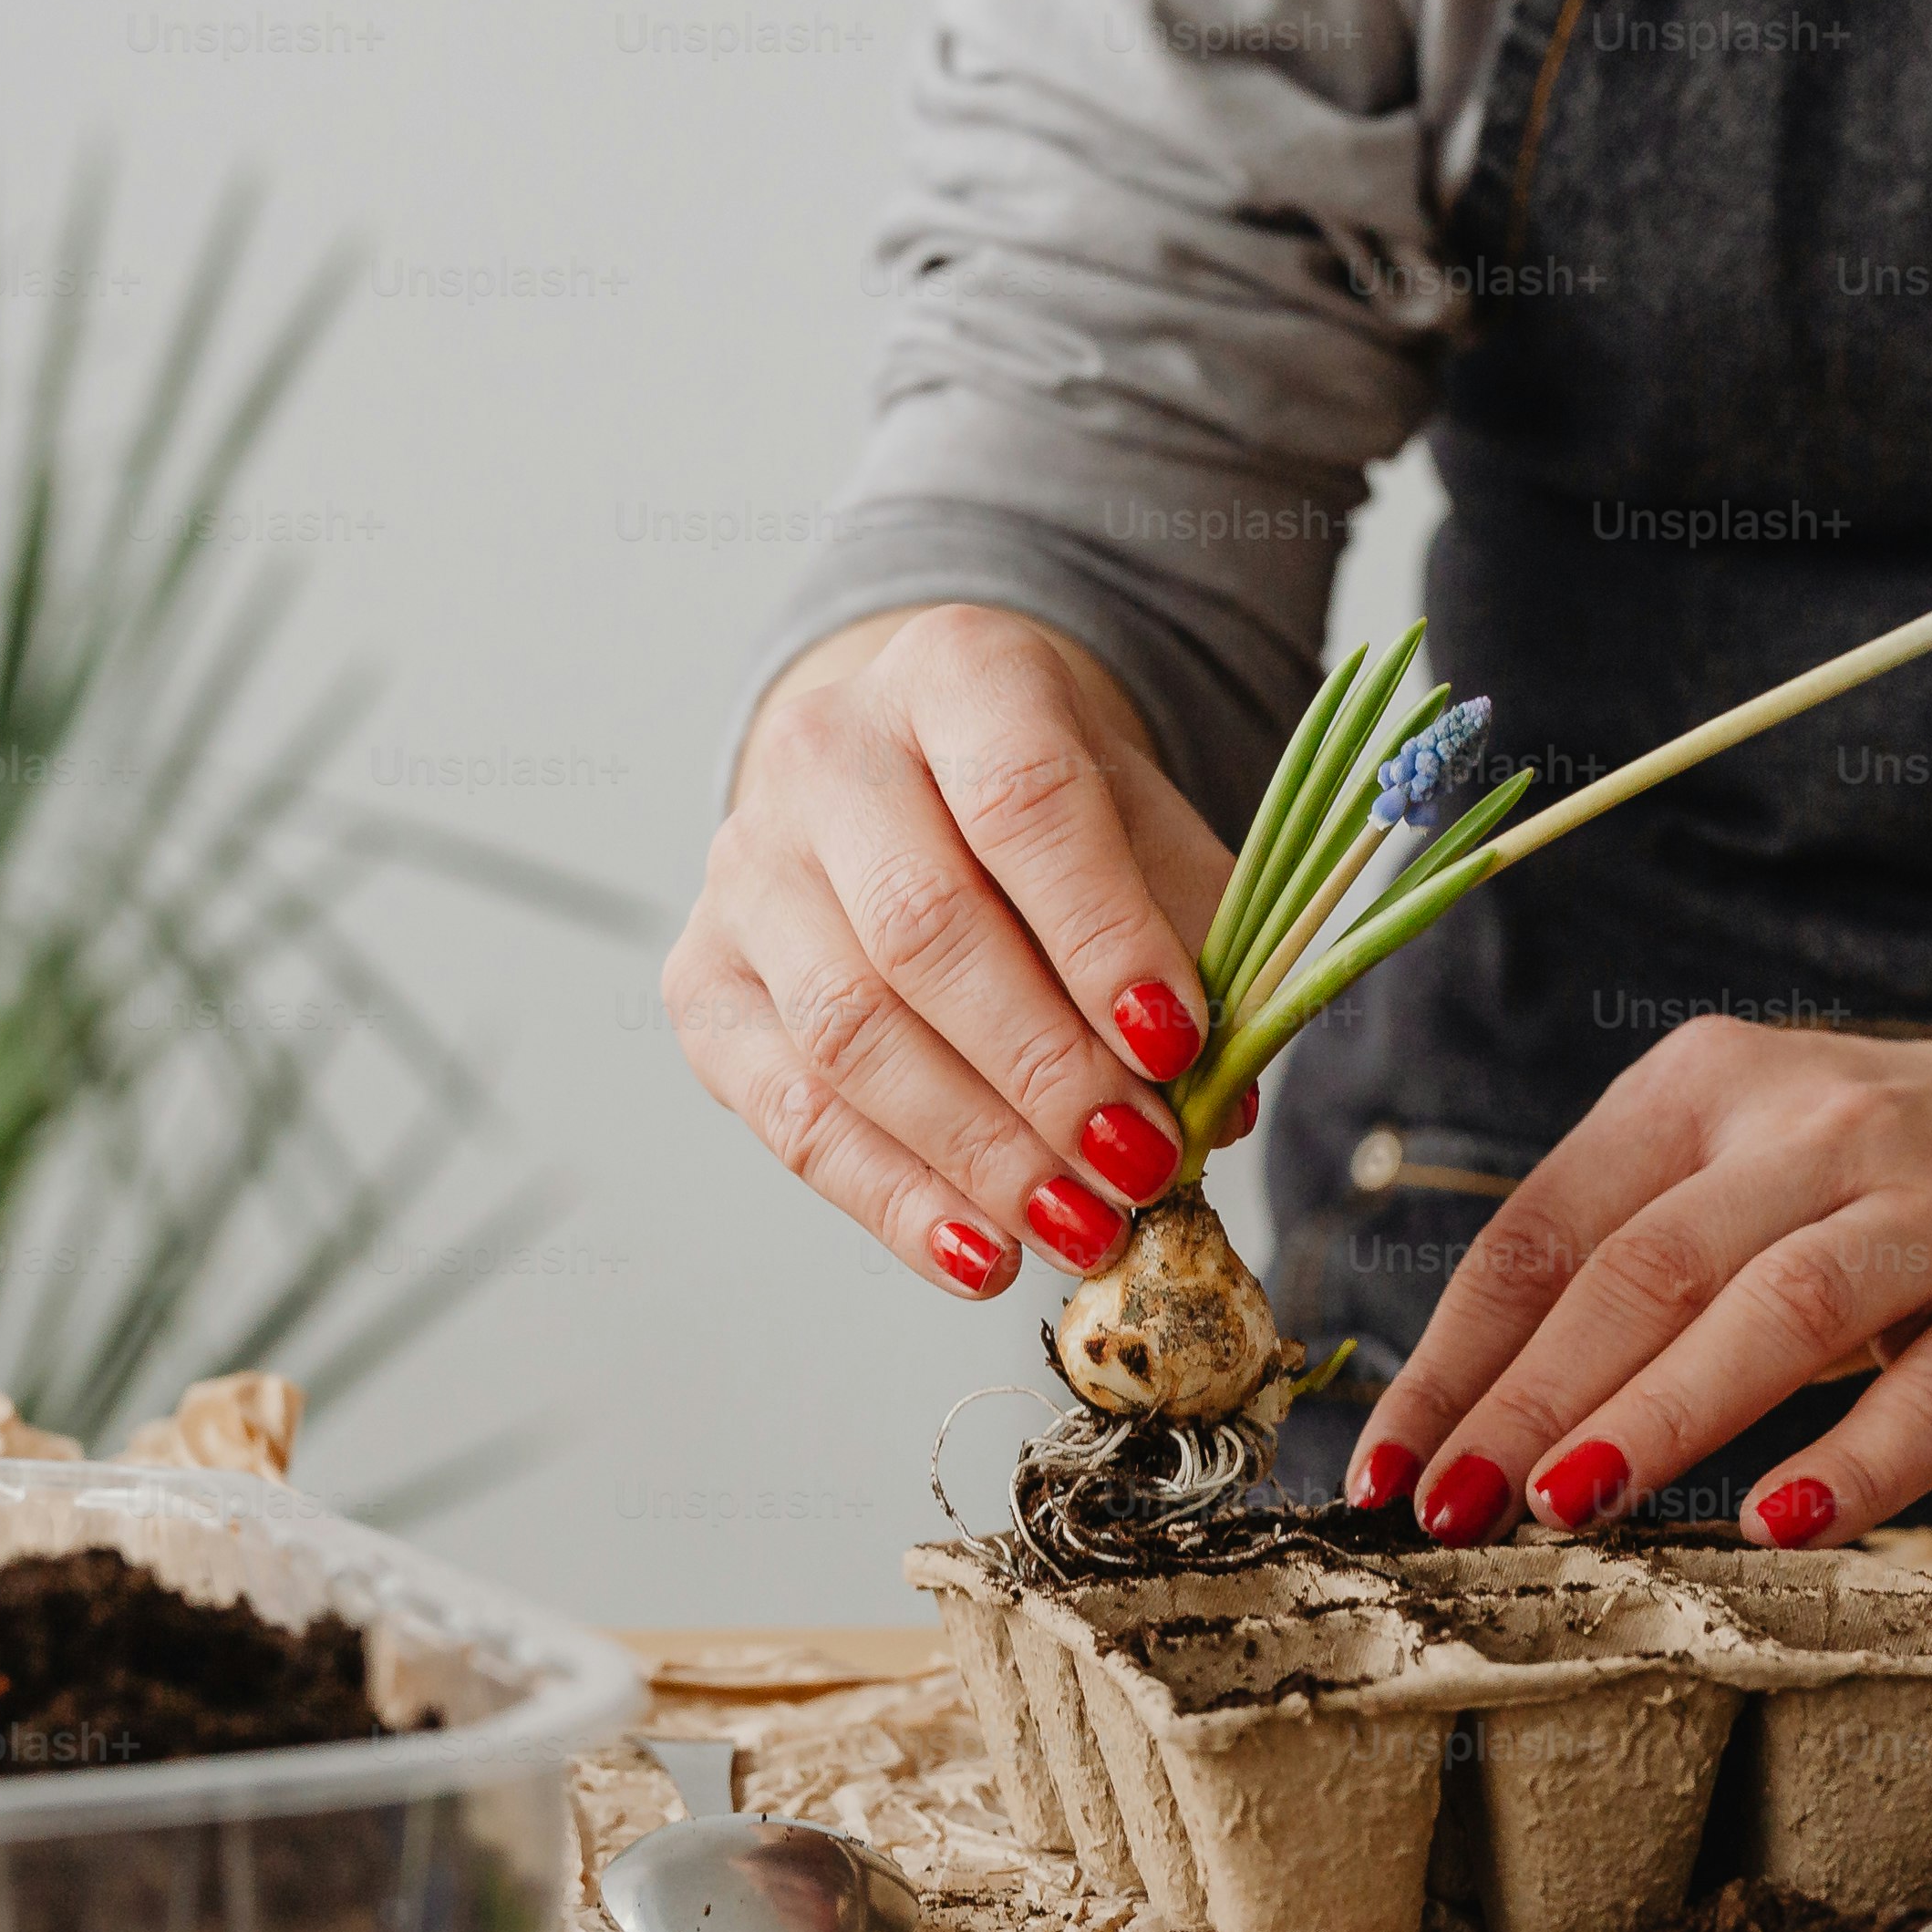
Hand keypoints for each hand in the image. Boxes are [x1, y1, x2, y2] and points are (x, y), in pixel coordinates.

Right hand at [672, 604, 1236, 1296]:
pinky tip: (981, 1255)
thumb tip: (1227, 1101)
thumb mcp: (1141, 827)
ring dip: (979, 1152)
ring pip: (850, 1033)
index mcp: (952, 676)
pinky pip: (789, 1113)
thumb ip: (1196, 940)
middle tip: (1142, 1163)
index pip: (1022, 801)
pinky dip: (892, 1199)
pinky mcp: (704, 982)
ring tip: (1082, 1226)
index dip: (1102, 933)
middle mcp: (822, 755)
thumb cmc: (1046, 814)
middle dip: (1046, 1068)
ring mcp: (744, 870)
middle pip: (923, 930)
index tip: (1180, 1043)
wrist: (910, 775)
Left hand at [1345, 961, 1931, 1548]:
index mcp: (1713, 1087)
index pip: (1546, 1228)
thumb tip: (1467, 1414)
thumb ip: (1634, 1252)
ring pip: (1772, 1312)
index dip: (1455, 1354)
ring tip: (1565, 1507)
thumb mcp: (1756, 1166)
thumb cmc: (1908, 1183)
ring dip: (1659, 1414)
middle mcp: (1818, 1128)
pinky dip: (1856, 1461)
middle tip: (1444, 1514)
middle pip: (1639, 1270)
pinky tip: (1784, 1522)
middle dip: (1524, 1402)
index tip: (1384, 1466)